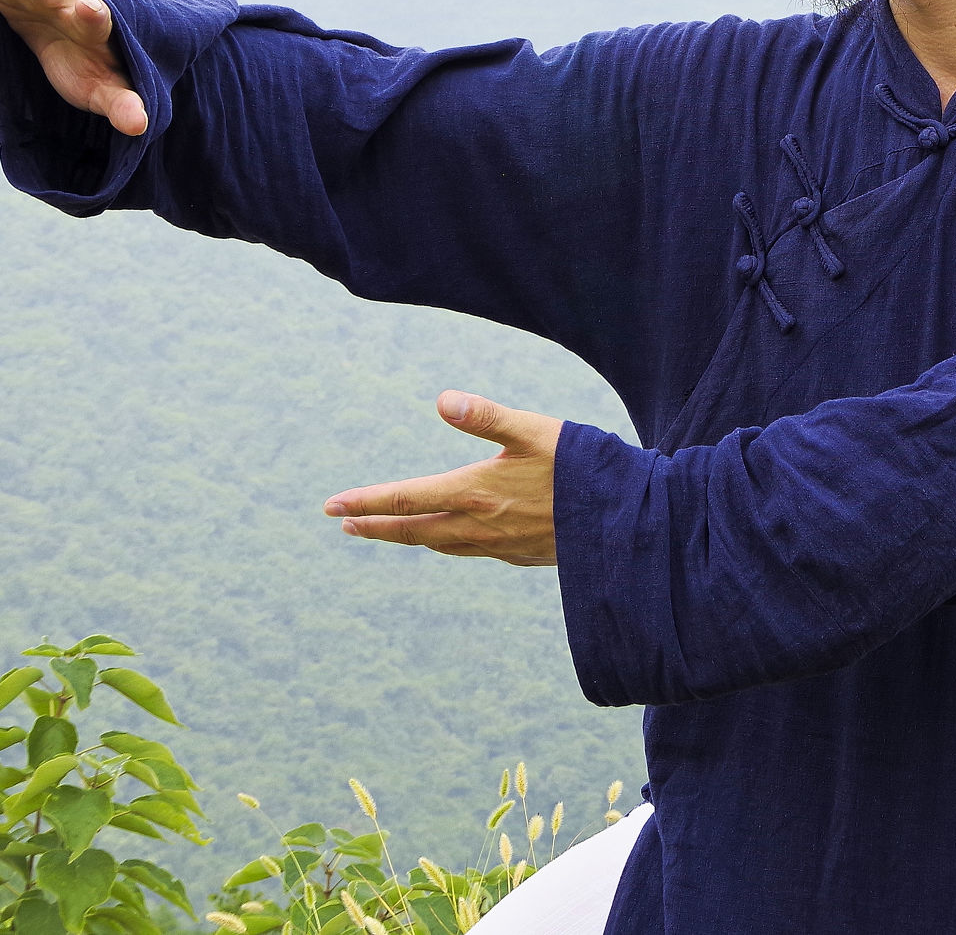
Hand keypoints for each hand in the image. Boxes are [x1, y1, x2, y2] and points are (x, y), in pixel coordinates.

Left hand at [325, 393, 563, 566]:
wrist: (623, 519)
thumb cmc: (579, 467)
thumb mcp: (533, 430)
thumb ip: (486, 416)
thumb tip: (441, 399)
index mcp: (475, 492)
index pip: (406, 498)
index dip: (366, 502)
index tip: (331, 507)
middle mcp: (479, 526)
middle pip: (414, 530)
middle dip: (377, 526)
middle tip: (346, 524)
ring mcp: (499, 546)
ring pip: (440, 545)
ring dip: (408, 537)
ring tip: (389, 530)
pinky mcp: (520, 556)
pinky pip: (470, 552)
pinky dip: (447, 544)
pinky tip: (452, 538)